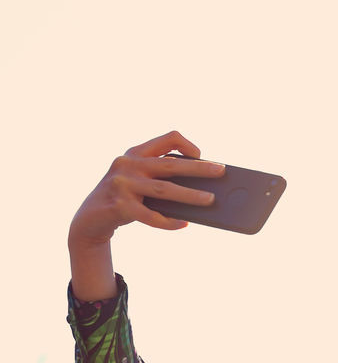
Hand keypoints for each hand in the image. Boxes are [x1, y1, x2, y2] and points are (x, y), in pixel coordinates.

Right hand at [68, 130, 225, 248]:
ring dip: (190, 195)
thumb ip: (161, 181)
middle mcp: (127, 164)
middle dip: (198, 168)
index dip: (186, 145)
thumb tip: (201, 193)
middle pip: (170, 165)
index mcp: (136, 153)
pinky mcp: (119, 206)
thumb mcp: (139, 183)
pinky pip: (150, 216)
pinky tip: (184, 224)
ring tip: (210, 200)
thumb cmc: (124, 199)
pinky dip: (169, 221)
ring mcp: (122, 184)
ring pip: (164, 190)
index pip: (167, 138)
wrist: (91, 219)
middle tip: (221, 171)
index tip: (201, 156)